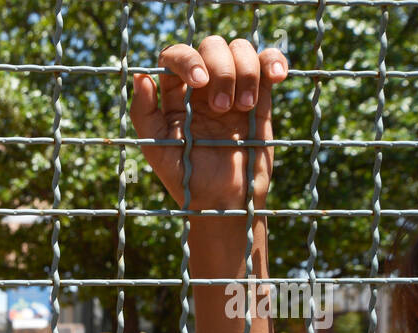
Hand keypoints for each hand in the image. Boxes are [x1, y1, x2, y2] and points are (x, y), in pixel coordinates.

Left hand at [130, 37, 287, 210]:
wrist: (224, 201)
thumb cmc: (186, 179)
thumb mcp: (157, 149)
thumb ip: (144, 113)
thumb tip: (140, 76)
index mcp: (175, 96)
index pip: (176, 56)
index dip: (187, 59)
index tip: (198, 83)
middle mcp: (202, 88)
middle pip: (211, 46)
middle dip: (219, 68)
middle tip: (219, 107)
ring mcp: (232, 89)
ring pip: (240, 49)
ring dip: (244, 72)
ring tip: (242, 108)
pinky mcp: (260, 96)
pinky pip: (268, 62)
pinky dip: (273, 61)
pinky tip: (277, 77)